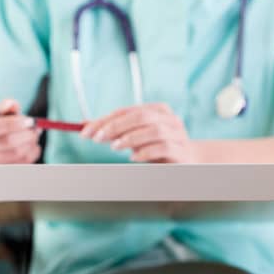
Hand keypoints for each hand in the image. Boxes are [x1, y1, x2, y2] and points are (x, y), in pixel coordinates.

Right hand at [0, 99, 41, 163]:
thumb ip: (5, 107)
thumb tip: (12, 104)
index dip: (14, 123)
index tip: (30, 120)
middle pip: (8, 142)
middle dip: (27, 134)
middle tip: (36, 128)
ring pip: (17, 154)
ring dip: (31, 143)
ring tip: (34, 136)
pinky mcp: (1, 170)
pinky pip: (22, 163)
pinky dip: (32, 153)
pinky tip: (33, 145)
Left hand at [81, 103, 196, 162]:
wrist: (189, 163)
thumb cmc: (157, 148)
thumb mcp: (134, 137)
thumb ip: (114, 130)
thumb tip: (84, 125)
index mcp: (158, 110)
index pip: (127, 111)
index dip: (105, 120)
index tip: (85, 131)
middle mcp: (170, 119)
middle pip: (141, 117)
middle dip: (115, 127)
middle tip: (97, 139)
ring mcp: (179, 135)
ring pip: (154, 130)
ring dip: (131, 138)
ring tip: (115, 147)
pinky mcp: (183, 153)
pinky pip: (164, 148)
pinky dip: (146, 152)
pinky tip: (133, 157)